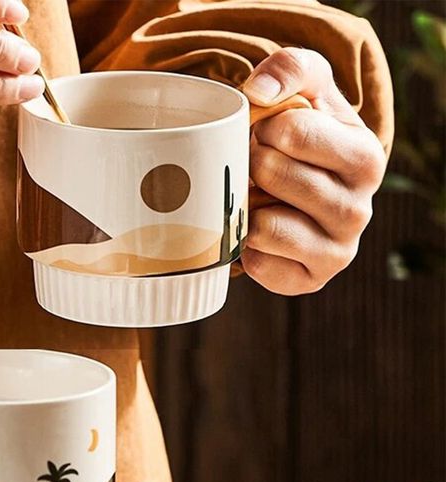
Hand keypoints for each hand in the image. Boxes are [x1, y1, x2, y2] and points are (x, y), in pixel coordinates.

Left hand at [241, 48, 386, 294]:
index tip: (266, 132)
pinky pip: (257, 263)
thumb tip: (257, 93)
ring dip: (246, 209)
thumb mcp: (309, 89)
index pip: (292, 132)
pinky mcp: (308, 281)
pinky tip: (259, 234)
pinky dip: (246, 247)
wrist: (306, 188)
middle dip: (250, 165)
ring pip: (263, 226)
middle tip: (255, 166)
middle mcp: (359, 211)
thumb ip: (290, 69)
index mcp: (365, 158)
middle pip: (271, 175)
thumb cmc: (305, 135)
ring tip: (258, 199)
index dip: (263, 128)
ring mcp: (337, 252)